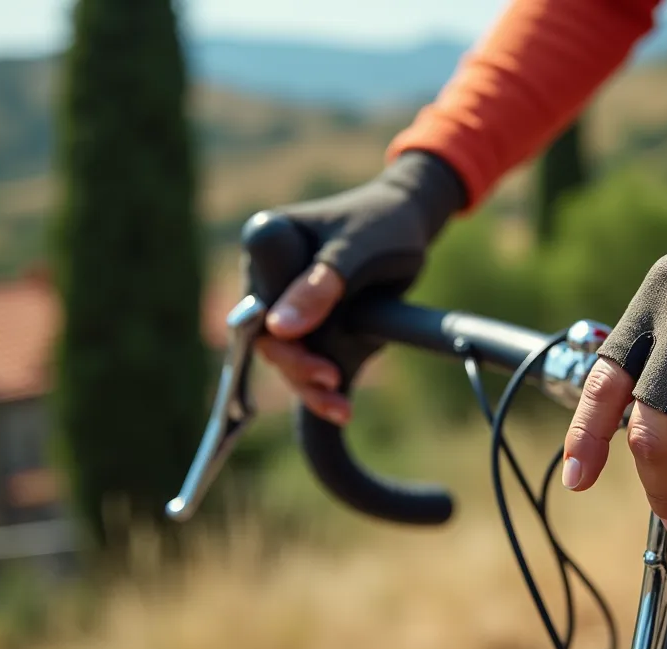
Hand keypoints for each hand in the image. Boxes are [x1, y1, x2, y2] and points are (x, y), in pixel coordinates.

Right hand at [254, 151, 465, 424]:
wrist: (409, 221)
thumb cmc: (382, 224)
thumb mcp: (356, 250)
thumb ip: (319, 286)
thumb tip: (278, 329)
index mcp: (264, 243)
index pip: (256, 303)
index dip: (278, 334)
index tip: (309, 354)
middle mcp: (267, 277)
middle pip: (267, 337)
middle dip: (297, 365)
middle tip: (331, 379)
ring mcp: (288, 305)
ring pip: (287, 357)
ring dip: (310, 385)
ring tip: (340, 406)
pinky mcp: (311, 326)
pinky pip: (309, 363)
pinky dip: (323, 389)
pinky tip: (342, 409)